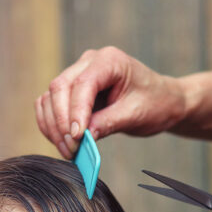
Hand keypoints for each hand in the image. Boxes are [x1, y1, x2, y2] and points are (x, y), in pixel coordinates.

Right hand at [35, 46, 186, 157]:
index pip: (82, 84)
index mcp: (109, 61)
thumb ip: (109, 123)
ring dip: (53, 126)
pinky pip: (49, 105)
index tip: (77, 138)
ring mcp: (77, 74)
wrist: (162, 101)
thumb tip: (82, 137)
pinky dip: (50, 124)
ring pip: (49, 98)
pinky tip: (61, 142)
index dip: (75, 112)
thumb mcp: (135, 115)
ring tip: (68, 151)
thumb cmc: (155, 103)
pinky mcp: (71, 90)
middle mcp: (89, 63)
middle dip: (61, 122)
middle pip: (59, 88)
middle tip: (71, 149)